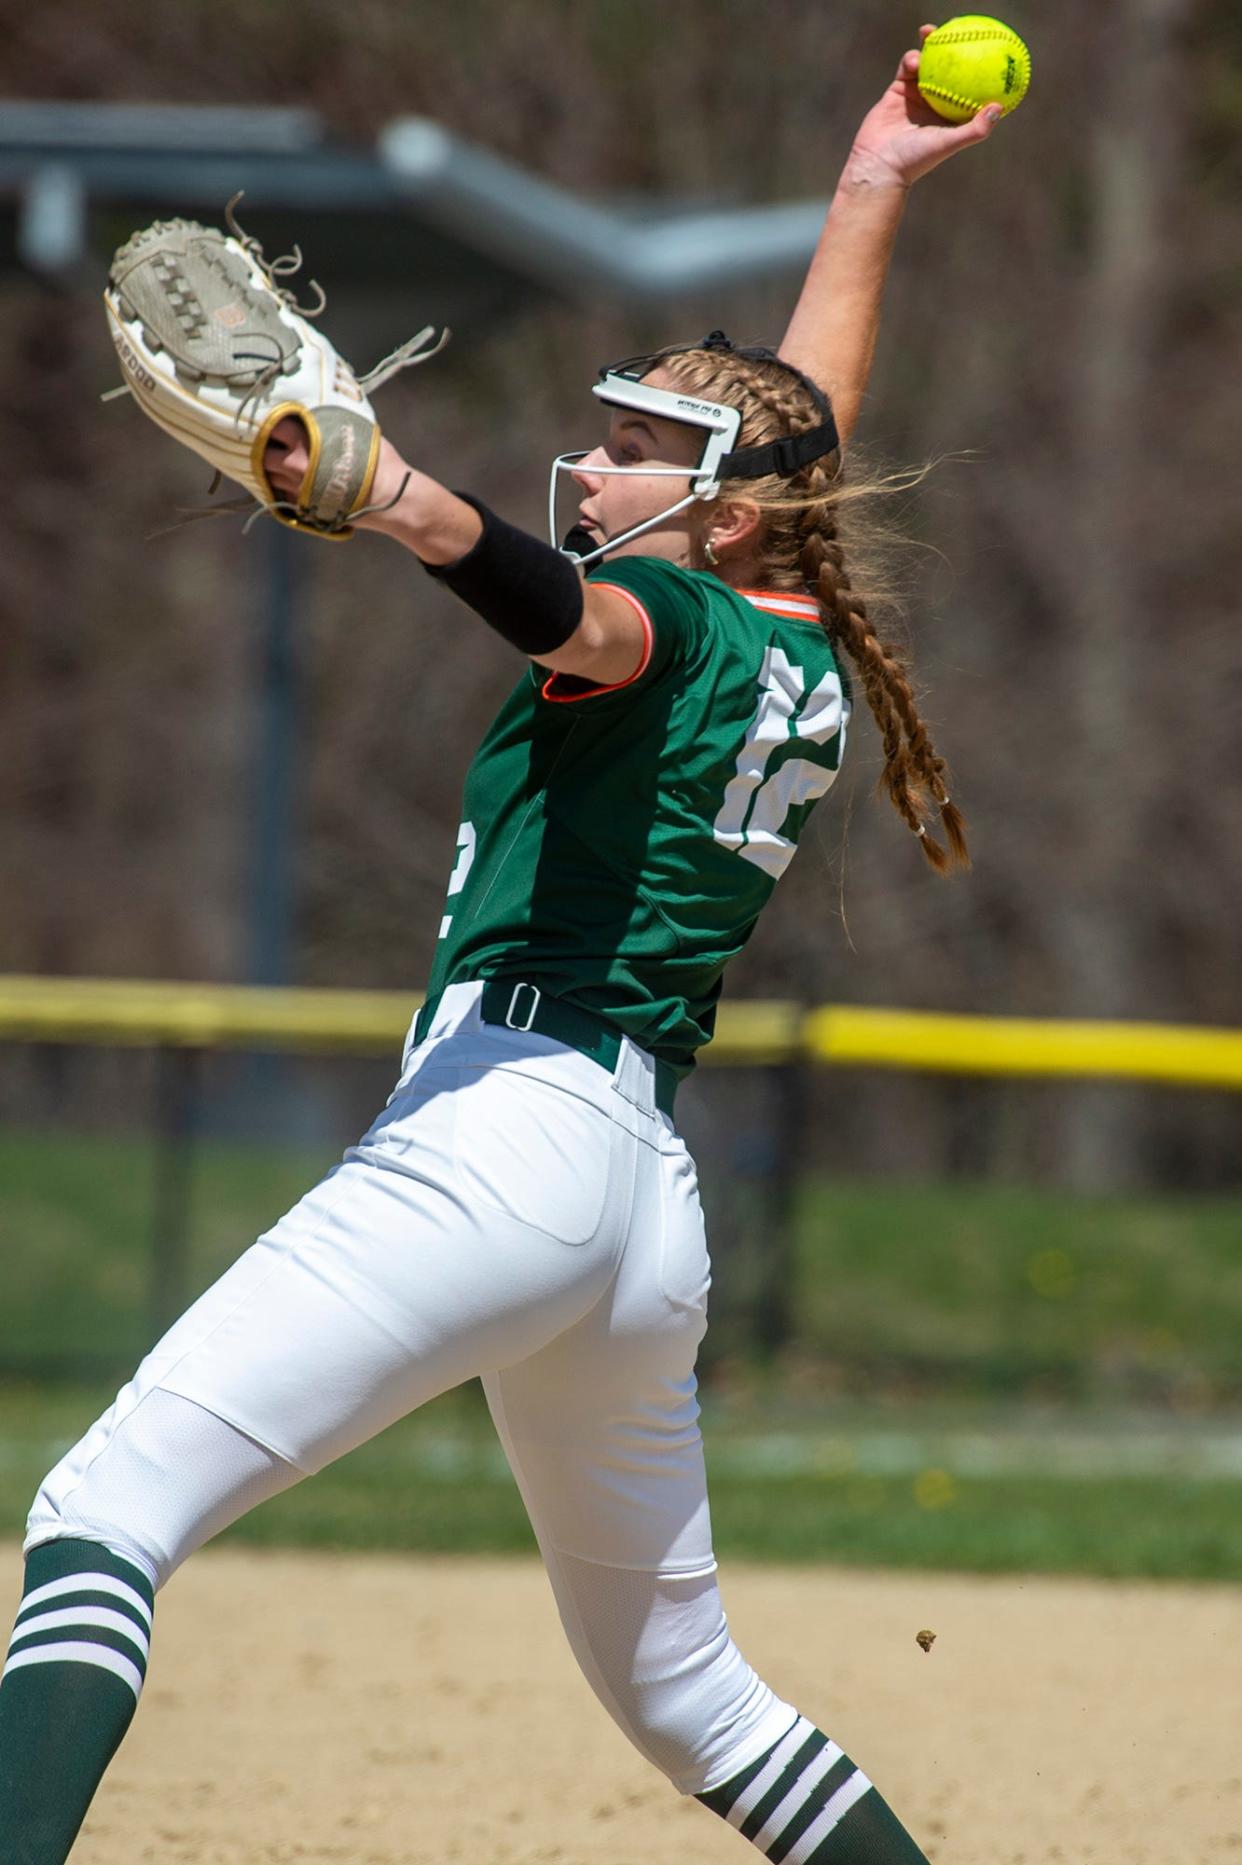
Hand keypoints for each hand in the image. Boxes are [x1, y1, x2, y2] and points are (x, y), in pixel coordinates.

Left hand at [262, 421, 411, 528]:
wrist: (390, 499)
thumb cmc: (378, 461)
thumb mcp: (355, 429)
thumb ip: (330, 421)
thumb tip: (321, 410)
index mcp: (305, 440)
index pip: (272, 424)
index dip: (271, 421)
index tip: (274, 419)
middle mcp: (295, 465)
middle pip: (263, 452)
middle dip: (265, 447)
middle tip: (273, 442)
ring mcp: (297, 489)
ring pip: (267, 476)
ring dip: (270, 468)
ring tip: (280, 462)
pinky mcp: (304, 508)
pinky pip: (281, 495)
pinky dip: (281, 487)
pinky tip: (291, 482)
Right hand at [845, 25, 1002, 190]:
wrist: (879, 164)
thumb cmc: (915, 159)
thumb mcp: (948, 143)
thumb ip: (974, 129)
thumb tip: (998, 107)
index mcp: (952, 112)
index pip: (972, 85)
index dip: (981, 65)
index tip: (991, 47)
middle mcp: (937, 100)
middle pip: (951, 67)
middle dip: (956, 44)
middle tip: (962, 25)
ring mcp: (917, 93)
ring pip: (928, 62)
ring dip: (931, 45)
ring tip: (932, 32)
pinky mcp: (898, 90)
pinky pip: (907, 67)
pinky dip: (911, 59)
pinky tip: (915, 57)